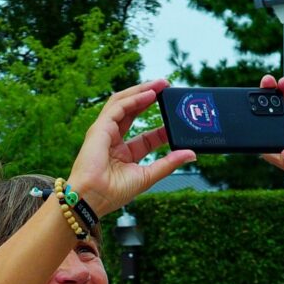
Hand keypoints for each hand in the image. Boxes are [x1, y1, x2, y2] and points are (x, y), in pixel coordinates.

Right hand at [67, 81, 194, 216]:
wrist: (93, 198)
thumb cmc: (113, 193)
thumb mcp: (148, 176)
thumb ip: (169, 163)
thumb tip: (190, 154)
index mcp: (124, 154)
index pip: (146, 136)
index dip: (161, 127)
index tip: (177, 120)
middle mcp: (114, 140)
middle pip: (133, 112)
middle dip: (150, 98)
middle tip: (168, 88)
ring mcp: (105, 132)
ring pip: (124, 103)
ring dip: (142, 91)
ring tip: (161, 85)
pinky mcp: (99, 128)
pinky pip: (118, 107)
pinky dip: (134, 99)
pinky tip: (149, 94)